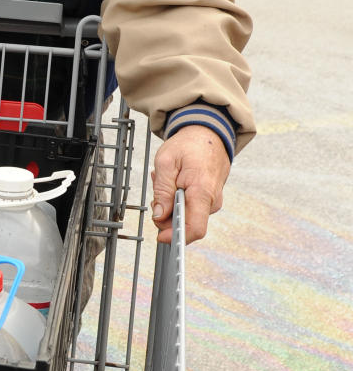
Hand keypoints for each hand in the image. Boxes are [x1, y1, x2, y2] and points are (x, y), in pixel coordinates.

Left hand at [150, 125, 230, 244]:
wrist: (209, 133)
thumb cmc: (189, 144)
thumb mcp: (166, 162)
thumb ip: (162, 190)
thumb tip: (160, 214)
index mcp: (202, 192)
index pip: (194, 228)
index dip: (176, 237)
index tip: (160, 236)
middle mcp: (212, 200)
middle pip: (185, 224)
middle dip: (166, 214)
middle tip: (157, 191)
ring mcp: (213, 201)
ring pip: (186, 215)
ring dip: (170, 203)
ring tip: (166, 181)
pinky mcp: (210, 199)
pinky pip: (191, 208)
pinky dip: (178, 199)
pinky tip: (175, 183)